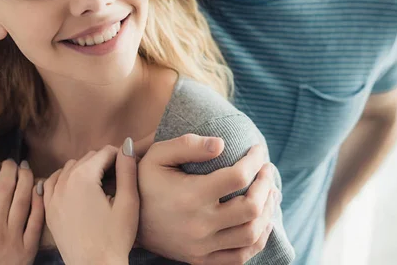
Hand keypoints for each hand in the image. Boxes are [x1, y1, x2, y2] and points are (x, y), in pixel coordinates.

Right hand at [0, 154, 43, 264]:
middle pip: (4, 188)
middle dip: (8, 168)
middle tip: (9, 161)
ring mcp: (13, 238)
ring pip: (23, 198)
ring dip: (26, 177)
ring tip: (24, 167)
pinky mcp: (29, 246)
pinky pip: (37, 217)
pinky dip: (40, 198)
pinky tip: (39, 185)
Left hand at [43, 140, 138, 264]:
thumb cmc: (115, 238)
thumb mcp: (128, 202)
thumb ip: (127, 170)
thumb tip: (127, 144)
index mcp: (84, 177)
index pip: (105, 152)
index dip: (120, 157)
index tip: (127, 169)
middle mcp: (64, 182)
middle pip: (87, 158)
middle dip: (103, 162)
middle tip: (117, 177)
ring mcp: (52, 197)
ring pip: (69, 168)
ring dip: (84, 169)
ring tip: (99, 184)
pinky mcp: (48, 210)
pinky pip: (52, 183)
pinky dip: (64, 180)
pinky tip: (75, 187)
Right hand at [137, 134, 278, 263]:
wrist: (126, 220)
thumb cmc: (144, 181)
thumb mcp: (157, 155)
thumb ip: (187, 145)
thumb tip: (221, 144)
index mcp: (190, 195)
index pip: (238, 177)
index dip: (254, 160)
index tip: (258, 150)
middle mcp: (199, 224)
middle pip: (251, 208)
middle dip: (266, 185)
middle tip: (267, 171)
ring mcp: (201, 246)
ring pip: (251, 234)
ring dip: (267, 212)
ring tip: (270, 193)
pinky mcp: (201, 259)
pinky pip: (239, 257)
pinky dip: (257, 240)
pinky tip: (261, 222)